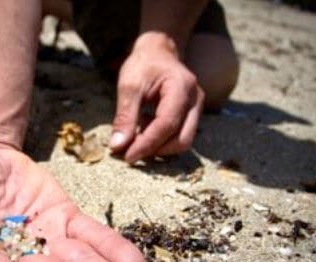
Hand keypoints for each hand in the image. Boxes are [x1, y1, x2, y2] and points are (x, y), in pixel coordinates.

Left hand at [110, 32, 204, 162]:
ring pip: (183, 141)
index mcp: (182, 87)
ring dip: (159, 147)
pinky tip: (145, 128)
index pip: (167, 124)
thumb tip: (118, 146)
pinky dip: (162, 140)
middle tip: (129, 152)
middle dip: (156, 150)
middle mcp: (195, 100)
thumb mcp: (129, 86)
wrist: (159, 52)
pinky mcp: (192, 115)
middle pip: (182, 139)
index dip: (147, 144)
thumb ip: (124, 116)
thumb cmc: (143, 65)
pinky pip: (180, 135)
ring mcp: (197, 108)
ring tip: (136, 136)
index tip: (127, 157)